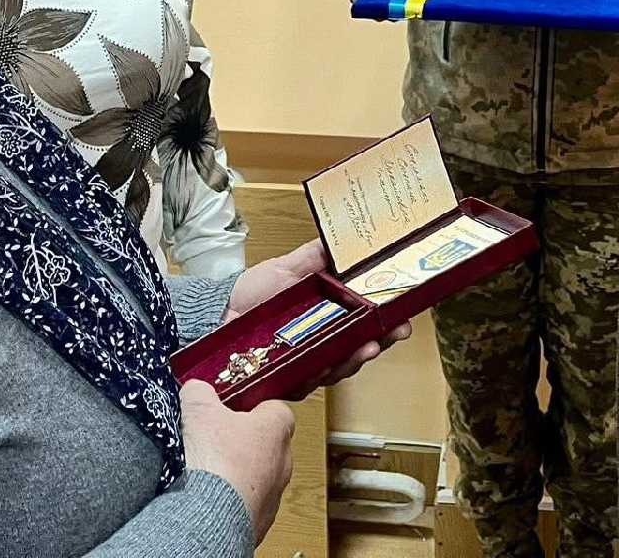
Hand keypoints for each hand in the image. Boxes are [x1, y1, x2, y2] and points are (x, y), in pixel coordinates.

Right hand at [181, 380, 293, 538]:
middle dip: (243, 442)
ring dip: (238, 475)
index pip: (277, 409)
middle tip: (216, 439)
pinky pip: (247, 505)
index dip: (255, 407)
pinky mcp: (259, 522)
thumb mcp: (199, 411)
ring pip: (258, 478)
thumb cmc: (215, 462)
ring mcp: (273, 496)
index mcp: (276, 429)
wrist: (211, 517)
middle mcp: (283, 463)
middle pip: (267, 445)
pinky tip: (208, 497)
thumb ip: (199, 393)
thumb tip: (196, 390)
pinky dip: (231, 501)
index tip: (236, 408)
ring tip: (208, 472)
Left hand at [225, 240, 411, 397]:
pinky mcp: (284, 378)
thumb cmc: (250, 293)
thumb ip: (315, 257)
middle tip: (395, 332)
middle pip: (357, 350)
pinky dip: (322, 374)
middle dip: (380, 343)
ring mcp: (303, 364)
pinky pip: (307, 381)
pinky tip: (333, 363)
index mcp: (325, 320)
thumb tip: (341, 238)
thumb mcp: (287, 268)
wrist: (216, 311)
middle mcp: (319, 345)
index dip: (385, 325)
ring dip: (357, 359)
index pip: (363, 326)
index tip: (403, 317)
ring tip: (370, 346)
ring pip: (338, 369)